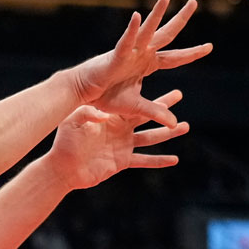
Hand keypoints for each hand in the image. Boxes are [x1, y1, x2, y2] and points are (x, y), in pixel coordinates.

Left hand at [46, 89, 188, 190]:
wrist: (63, 166)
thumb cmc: (65, 141)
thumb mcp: (74, 122)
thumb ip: (88, 115)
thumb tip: (103, 116)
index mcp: (112, 116)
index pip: (134, 102)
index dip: (145, 94)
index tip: (153, 81)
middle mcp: (121, 128)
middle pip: (147, 116)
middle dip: (164, 107)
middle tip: (179, 94)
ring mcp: (123, 145)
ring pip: (151, 138)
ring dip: (168, 133)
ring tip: (185, 127)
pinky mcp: (122, 161)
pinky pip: (144, 160)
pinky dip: (159, 161)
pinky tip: (174, 159)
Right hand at [66, 0, 211, 126]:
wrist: (85, 95)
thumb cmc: (107, 98)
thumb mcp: (137, 108)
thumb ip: (156, 112)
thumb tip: (175, 124)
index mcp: (147, 64)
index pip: (175, 57)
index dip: (191, 53)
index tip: (209, 47)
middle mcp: (141, 54)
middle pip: (167, 34)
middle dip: (181, 18)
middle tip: (193, 2)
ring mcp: (130, 53)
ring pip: (148, 31)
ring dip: (156, 14)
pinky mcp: (116, 56)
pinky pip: (126, 41)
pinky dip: (132, 30)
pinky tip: (138, 16)